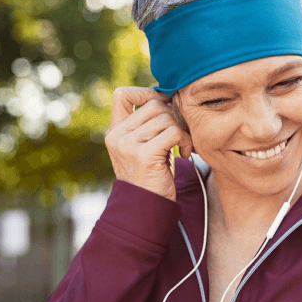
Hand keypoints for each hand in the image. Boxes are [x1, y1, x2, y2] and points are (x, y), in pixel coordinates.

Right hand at [105, 87, 192, 201]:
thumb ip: (148, 124)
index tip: (165, 108)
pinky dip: (186, 141)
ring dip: (182, 131)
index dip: (146, 93)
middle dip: (174, 116)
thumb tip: (169, 96)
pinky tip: (184, 155)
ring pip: (166, 117)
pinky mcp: (143, 154)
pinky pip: (173, 132)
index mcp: (115, 131)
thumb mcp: (144, 147)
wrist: (146, 209)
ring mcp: (128, 144)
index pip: (122, 94)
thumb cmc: (153, 176)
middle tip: (181, 134)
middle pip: (153, 104)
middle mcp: (117, 135)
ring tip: (183, 146)